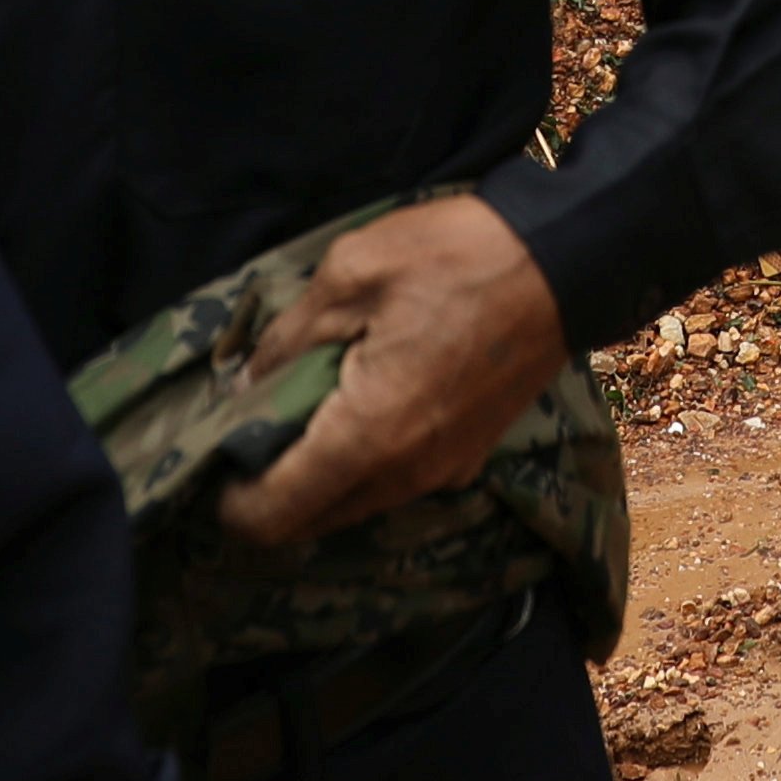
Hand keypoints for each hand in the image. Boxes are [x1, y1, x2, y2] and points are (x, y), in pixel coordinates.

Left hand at [213, 196, 568, 551]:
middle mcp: (403, 475)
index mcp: (366, 436)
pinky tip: (355, 403)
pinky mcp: (466, 458)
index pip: (273, 515)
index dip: (230, 502)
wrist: (566, 260)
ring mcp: (442, 472)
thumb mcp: (349, 274)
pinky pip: (392, 484)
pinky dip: (359, 465)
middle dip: (267, 492)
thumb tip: (246, 384)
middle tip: (250, 428)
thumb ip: (287, 339)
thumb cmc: (455, 257)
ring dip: (315, 477)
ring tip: (301, 408)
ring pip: (352, 506)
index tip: (213, 456)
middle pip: (309, 522)